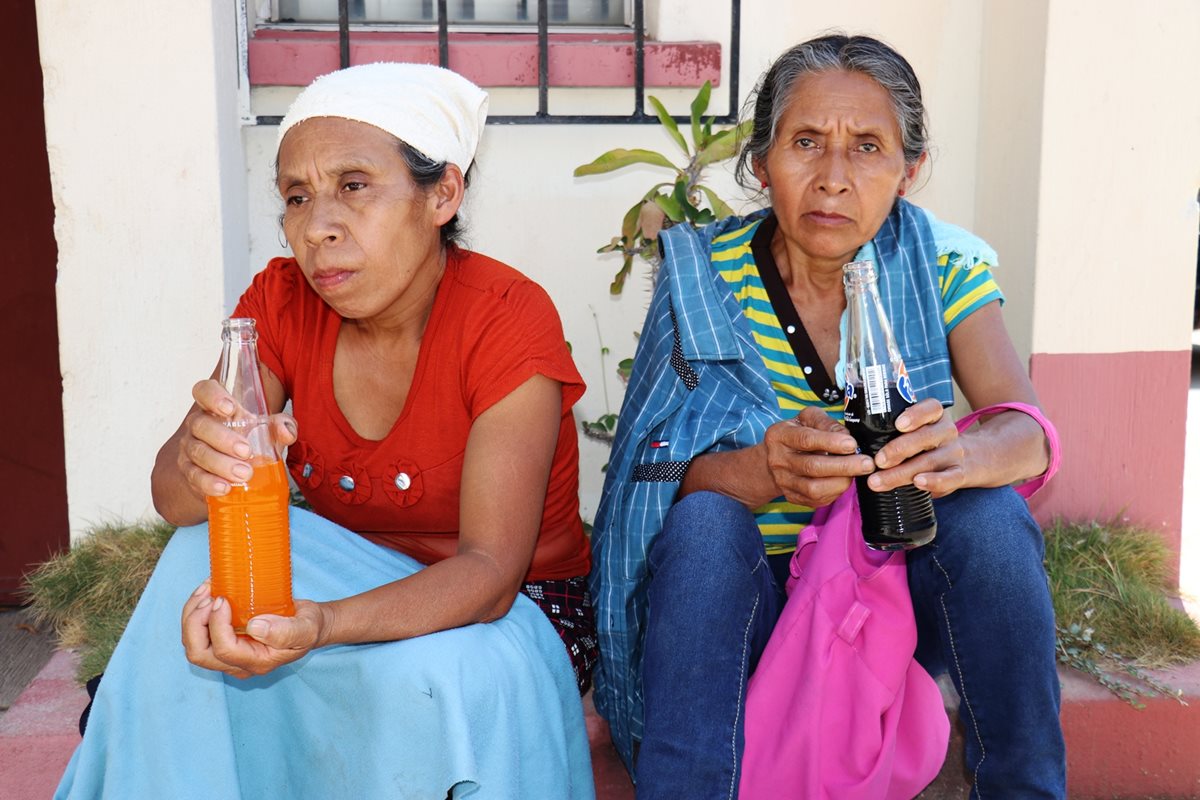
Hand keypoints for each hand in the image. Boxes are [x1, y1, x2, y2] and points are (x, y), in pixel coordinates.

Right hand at [177, 379, 297, 497]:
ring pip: (198, 452)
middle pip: (201, 425)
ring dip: (221, 463)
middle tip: (246, 451)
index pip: (204, 391)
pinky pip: (194, 476)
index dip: (213, 396)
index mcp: (215, 407)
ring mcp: (191, 448)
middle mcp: (199, 425)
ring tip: (243, 473)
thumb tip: (286, 432)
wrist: (224, 470)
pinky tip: (224, 488)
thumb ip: (281, 426)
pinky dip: (209, 483)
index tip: (230, 409)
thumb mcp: (267, 431)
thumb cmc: (246, 441)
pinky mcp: (189, 472)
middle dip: (224, 438)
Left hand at [181, 580, 330, 677]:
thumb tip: (254, 627)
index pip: (224, 650)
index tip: (223, 599)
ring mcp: (228, 656)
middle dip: (194, 623)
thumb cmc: (308, 626)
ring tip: (205, 590)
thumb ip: (285, 631)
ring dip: (192, 616)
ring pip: (193, 644)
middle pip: (198, 653)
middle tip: (208, 596)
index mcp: (257, 662)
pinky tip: (208, 593)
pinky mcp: (224, 643)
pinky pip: (199, 634)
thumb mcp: (306, 628)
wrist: (308, 626)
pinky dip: (196, 613)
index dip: (217, 624)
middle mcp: (238, 664)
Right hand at [763, 407, 874, 507]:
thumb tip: (846, 436)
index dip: (830, 442)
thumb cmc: (797, 434)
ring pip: (814, 488)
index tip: (852, 444)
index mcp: (779, 436)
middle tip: (867, 463)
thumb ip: (826, 423)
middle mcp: (778, 461)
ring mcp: (784, 481)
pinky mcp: (793, 497)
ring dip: (841, 481)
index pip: (806, 440)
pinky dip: (836, 491)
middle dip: (843, 466)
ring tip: (859, 472)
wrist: (776, 458)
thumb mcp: (807, 419)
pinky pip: (817, 500)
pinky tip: (845, 480)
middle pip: (812, 467)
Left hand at [866, 398, 964, 497]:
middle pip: (926, 437)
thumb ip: (892, 431)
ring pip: (930, 460)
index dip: (915, 414)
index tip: (897, 424)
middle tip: (877, 461)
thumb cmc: (925, 444)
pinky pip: (950, 478)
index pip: (930, 408)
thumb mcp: (916, 430)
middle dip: (898, 449)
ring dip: (902, 472)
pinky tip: (918, 483)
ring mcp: (954, 453)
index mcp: (935, 416)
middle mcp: (946, 431)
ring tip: (879, 481)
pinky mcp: (959, 473)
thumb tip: (852, 441)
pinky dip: (934, 481)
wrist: (964, 460)